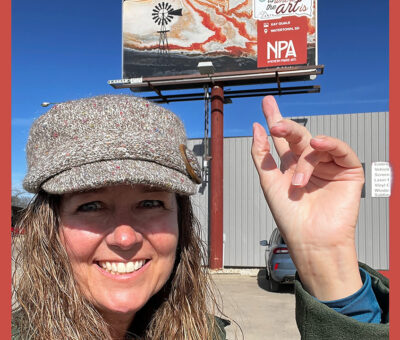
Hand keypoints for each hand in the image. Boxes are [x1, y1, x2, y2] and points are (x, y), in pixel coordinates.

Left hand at [251, 96, 363, 300]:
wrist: (311, 239)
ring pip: (316, 145)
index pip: (282, 139)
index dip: (275, 119)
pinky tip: (318, 145)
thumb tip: (256, 127)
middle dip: (287, 127)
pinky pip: (341, 150)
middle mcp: (309, 163)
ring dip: (305, 160)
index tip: (266, 102)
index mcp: (290, 166)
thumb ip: (261, 154)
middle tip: (275, 125)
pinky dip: (330, 145)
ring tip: (298, 183)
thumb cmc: (289, 215)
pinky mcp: (348, 171)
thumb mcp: (269, 181)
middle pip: (298, 135)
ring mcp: (328, 166)